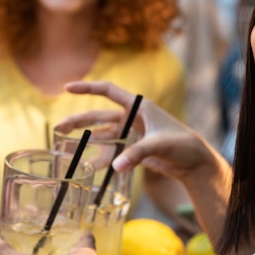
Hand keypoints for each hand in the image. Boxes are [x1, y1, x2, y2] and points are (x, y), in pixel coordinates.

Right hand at [60, 81, 225, 186]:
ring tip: (66, 148)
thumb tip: (115, 167)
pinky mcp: (134, 149)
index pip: (109, 91)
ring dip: (86, 141)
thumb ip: (137, 154)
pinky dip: (101, 157)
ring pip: (104, 135)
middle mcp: (133, 117)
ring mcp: (133, 134)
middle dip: (80, 121)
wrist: (195, 162)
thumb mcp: (160, 145)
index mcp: (139, 106)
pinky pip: (113, 151)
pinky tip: (87, 165)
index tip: (67, 87)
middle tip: (59, 128)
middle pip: (100, 117)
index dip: (88, 88)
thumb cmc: (182, 144)